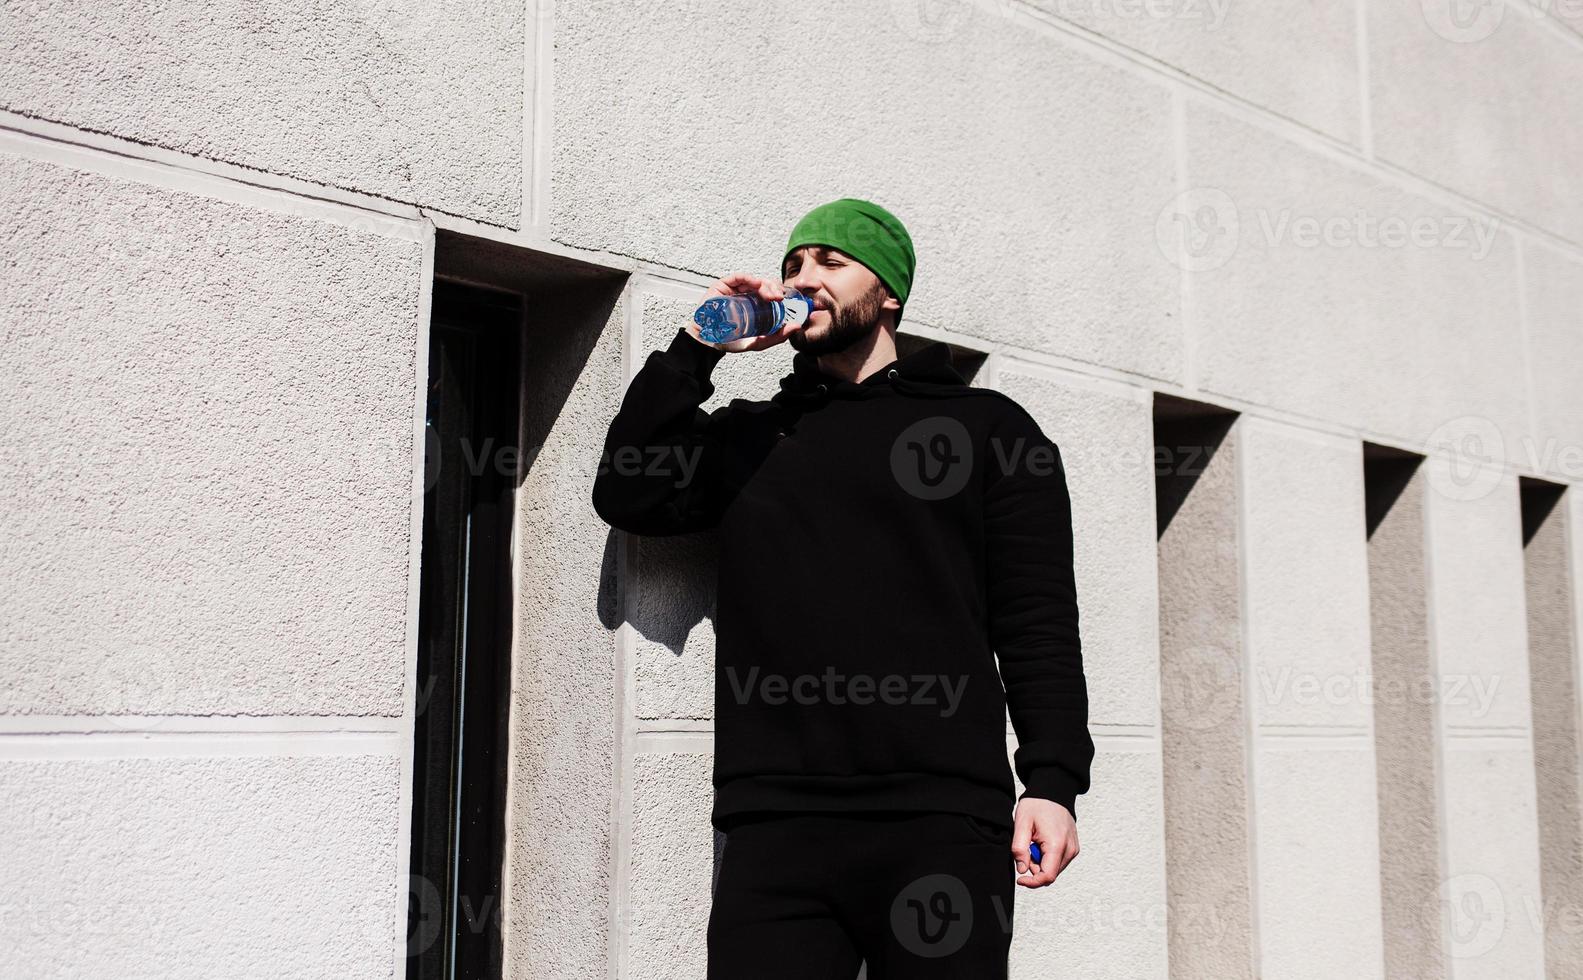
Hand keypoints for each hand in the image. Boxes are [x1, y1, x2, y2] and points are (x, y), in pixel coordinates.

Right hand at [688, 273, 803, 353]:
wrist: (709, 343)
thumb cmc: (730, 341)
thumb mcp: (759, 342)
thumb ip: (777, 336)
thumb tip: (796, 326)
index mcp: (754, 305)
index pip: (770, 294)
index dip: (780, 294)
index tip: (787, 301)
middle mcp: (746, 295)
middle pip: (764, 285)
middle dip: (775, 288)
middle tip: (780, 298)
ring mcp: (735, 290)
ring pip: (754, 281)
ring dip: (766, 285)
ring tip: (772, 296)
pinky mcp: (724, 286)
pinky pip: (738, 277)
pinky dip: (749, 278)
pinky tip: (756, 284)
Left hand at [1012, 797, 1077, 887]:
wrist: (1053, 791)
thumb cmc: (1037, 804)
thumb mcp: (1021, 824)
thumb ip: (1019, 849)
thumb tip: (1022, 870)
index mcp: (1057, 845)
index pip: (1047, 877)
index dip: (1032, 882)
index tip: (1020, 878)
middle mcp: (1070, 849)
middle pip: (1050, 874)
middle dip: (1035, 868)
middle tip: (1026, 848)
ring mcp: (1073, 849)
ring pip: (1054, 869)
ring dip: (1041, 863)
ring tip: (1034, 842)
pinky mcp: (1073, 847)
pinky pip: (1059, 861)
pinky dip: (1048, 858)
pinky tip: (1042, 842)